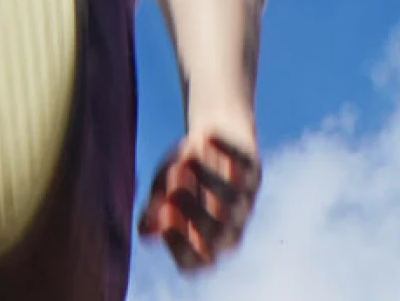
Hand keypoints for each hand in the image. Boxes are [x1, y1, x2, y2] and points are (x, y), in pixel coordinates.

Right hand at [138, 127, 260, 273]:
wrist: (209, 141)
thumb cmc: (181, 175)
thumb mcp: (161, 193)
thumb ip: (154, 212)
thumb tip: (146, 230)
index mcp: (204, 243)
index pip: (195, 262)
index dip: (179, 245)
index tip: (163, 218)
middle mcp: (229, 228)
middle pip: (217, 233)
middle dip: (193, 211)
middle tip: (174, 187)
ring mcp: (245, 199)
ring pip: (232, 198)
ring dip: (206, 178)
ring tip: (185, 159)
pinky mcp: (253, 168)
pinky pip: (243, 163)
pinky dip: (225, 149)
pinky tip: (206, 136)